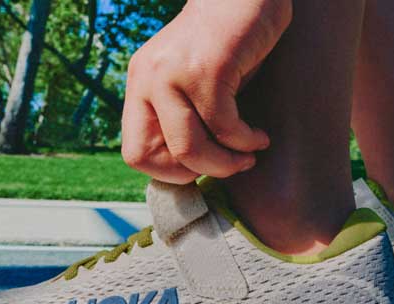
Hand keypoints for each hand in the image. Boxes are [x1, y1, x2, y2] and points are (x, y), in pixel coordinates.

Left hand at [121, 0, 288, 182]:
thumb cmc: (228, 40)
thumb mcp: (192, 79)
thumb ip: (184, 113)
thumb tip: (193, 166)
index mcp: (140, 84)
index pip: (133, 152)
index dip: (167, 172)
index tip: (200, 167)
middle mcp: (148, 79)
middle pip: (148, 157)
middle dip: (193, 173)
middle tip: (227, 166)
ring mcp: (173, 74)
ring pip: (188, 148)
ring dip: (224, 164)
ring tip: (249, 155)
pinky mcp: (207, 70)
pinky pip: (224, 126)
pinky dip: (246, 140)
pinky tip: (259, 136)